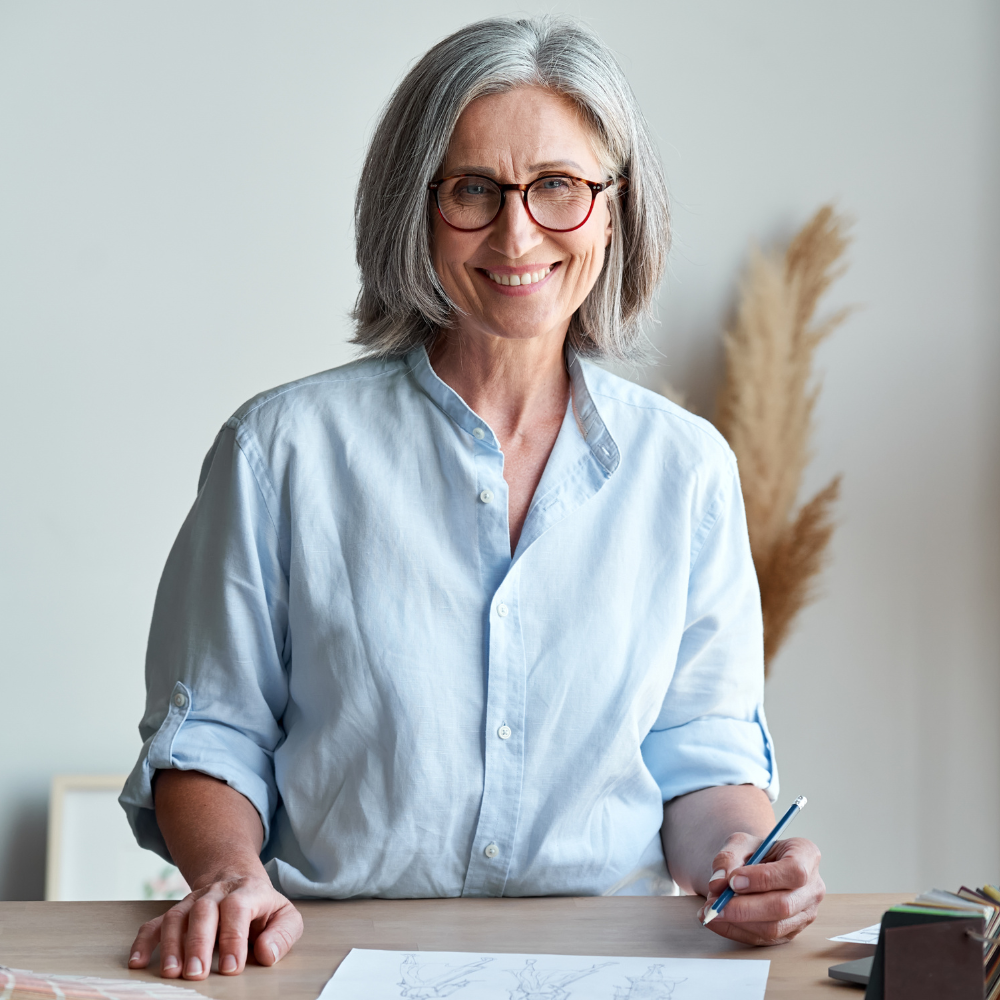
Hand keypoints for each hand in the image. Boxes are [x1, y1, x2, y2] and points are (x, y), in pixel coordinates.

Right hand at [128, 871, 302, 978]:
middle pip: (204, 911)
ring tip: (172, 974)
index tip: (231, 967)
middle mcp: (217, 893)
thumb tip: (267, 953)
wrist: (239, 881)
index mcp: (248, 891)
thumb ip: (283, 934)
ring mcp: (194, 901)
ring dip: (172, 945)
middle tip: (197, 975)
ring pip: (177, 916)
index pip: (237, 907)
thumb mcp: (285, 916)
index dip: (233, 936)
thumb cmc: (263, 908)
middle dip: (199, 943)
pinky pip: (155, 923)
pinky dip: (143, 941)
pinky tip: (137, 962)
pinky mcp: (177, 913)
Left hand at [696, 834, 824, 945]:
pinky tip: (718, 921)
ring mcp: (805, 913)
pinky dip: (737, 931)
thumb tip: (718, 883)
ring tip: (712, 910)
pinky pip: (764, 938)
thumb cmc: (755, 851)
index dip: (763, 878)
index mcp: (806, 855)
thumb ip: (728, 858)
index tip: (733, 881)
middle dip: (745, 908)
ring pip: (774, 927)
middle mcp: (812, 887)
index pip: (794, 871)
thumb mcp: (740, 842)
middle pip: (783, 905)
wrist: (757, 867)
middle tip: (715, 904)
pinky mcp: (791, 932)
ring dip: (738, 922)